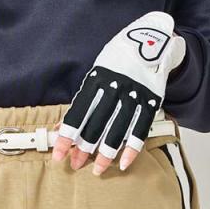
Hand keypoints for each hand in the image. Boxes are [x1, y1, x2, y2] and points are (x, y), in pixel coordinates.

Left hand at [53, 11, 185, 174]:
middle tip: (76, 165)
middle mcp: (114, 88)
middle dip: (84, 149)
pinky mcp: (151, 101)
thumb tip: (57, 130)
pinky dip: (132, 149)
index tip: (58, 155)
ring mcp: (134, 95)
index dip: (66, 138)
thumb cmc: (115, 62)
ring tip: (98, 169)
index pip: (77, 115)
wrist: (150, 39)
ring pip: (117, 131)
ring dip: (106, 154)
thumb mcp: (94, 76)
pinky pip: (140, 130)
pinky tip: (123, 163)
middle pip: (96, 126)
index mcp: (96, 80)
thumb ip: (79, 104)